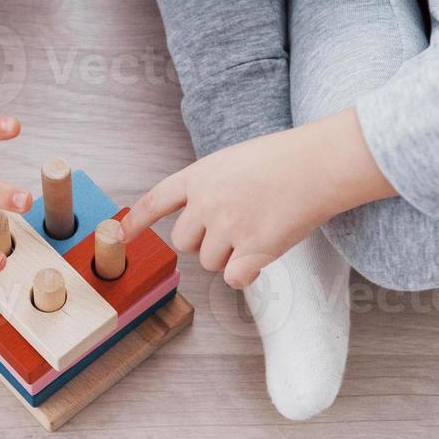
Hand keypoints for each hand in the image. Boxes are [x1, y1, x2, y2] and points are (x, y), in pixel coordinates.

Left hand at [118, 108, 397, 287]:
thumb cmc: (287, 159)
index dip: (135, 221)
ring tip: (259, 230)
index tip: (118, 234)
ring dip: (231, 256)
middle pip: (184, 243)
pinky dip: (247, 274)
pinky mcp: (252, 250)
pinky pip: (234, 279)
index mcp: (200, 176)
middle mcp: (207, 203)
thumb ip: (212, 187)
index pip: (156, 201)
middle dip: (204, 243)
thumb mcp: (235, 160)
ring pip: (210, 263)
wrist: (320, 164)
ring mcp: (228, 227)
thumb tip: (205, 220)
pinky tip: (263, 257)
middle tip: (236, 228)